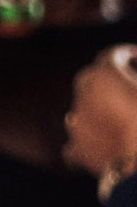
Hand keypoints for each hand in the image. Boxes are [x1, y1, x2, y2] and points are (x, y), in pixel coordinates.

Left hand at [64, 46, 136, 178]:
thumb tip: (134, 85)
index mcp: (102, 73)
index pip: (114, 55)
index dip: (130, 56)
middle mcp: (82, 95)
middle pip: (93, 81)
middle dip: (110, 81)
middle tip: (130, 88)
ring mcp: (75, 125)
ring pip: (84, 110)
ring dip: (98, 109)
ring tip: (121, 118)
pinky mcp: (76, 151)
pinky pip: (78, 141)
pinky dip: (90, 140)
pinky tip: (105, 144)